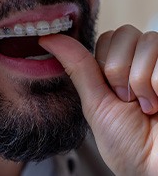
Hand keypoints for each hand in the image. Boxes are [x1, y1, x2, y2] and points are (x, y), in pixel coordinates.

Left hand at [39, 25, 157, 174]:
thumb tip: (47, 39)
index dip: (105, 62)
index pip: (107, 37)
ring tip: (145, 105)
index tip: (110, 91)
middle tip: (125, 98)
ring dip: (139, 81)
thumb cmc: (125, 142)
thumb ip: (76, 67)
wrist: (153, 168)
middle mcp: (141, 61)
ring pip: (147, 41)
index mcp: (119, 68)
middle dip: (119, 70)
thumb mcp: (94, 102)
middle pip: (124, 33)